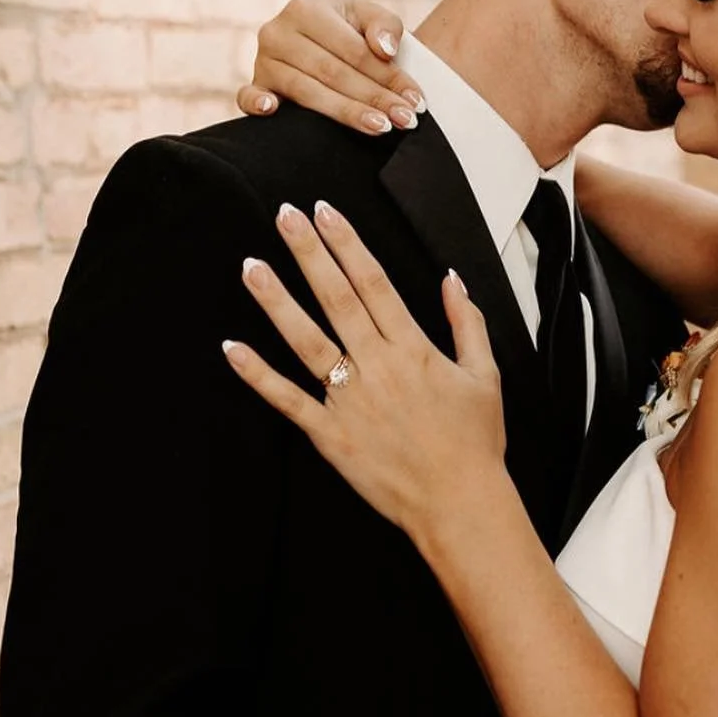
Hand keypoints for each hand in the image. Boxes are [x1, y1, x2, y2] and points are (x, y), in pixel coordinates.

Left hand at [223, 200, 504, 539]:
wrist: (461, 503)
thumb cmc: (476, 443)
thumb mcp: (485, 375)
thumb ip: (466, 323)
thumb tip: (452, 279)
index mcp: (414, 350)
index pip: (374, 282)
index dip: (347, 244)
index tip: (325, 213)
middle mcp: (378, 367)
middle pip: (336, 298)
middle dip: (309, 254)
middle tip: (284, 216)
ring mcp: (350, 401)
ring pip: (306, 340)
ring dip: (276, 301)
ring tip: (251, 266)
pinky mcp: (331, 435)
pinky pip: (288, 400)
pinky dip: (258, 375)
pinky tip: (232, 347)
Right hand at [235, 0, 424, 134]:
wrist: (319, 39)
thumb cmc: (348, 30)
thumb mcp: (368, 17)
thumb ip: (384, 25)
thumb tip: (384, 50)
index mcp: (306, 9)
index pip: (354, 51)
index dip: (388, 77)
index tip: (416, 100)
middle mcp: (278, 32)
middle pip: (334, 74)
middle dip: (374, 99)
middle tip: (406, 120)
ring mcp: (263, 60)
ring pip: (308, 92)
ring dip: (346, 113)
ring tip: (382, 127)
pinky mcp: (256, 84)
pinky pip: (247, 96)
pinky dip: (256, 103)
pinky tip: (272, 110)